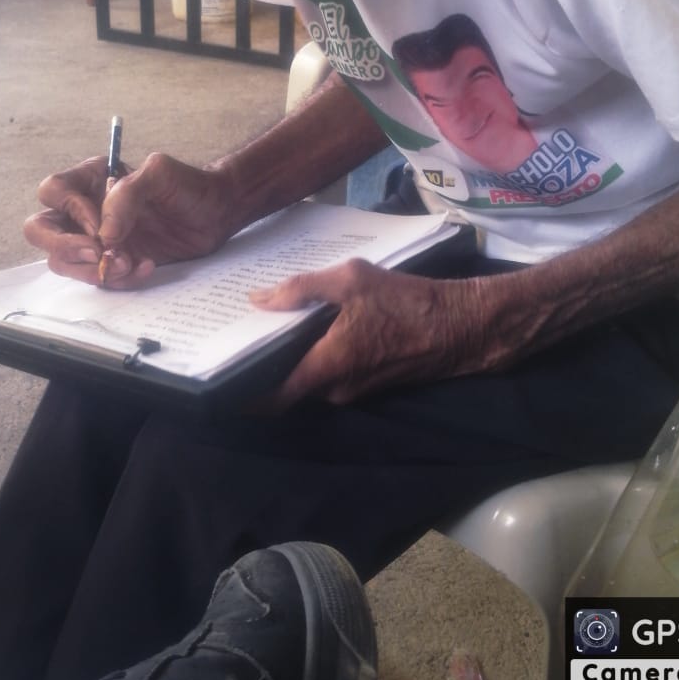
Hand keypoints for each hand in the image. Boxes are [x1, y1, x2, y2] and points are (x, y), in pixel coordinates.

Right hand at [22, 152, 237, 285]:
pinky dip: (119, 279)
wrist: (215, 213)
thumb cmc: (188, 186)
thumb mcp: (160, 174)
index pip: (53, 192)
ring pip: (64, 262)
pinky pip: (98, 279)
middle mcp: (84, 210)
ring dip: (93, 269)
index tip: (102, 227)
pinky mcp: (112, 262)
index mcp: (89, 180)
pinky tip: (146, 266)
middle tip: (99, 254)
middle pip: (40, 230)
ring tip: (130, 263)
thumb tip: (103, 235)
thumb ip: (127, 194)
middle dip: (65, 247)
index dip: (72, 212)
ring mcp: (95, 239)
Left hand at [250, 260, 505, 407]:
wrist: (460, 326)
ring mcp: (353, 390)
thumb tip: (257, 300)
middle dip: (264, 366)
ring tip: (269, 326)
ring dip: (291, 358)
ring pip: (309, 379)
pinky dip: (315, 356)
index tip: (217, 379)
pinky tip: (309, 327)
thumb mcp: (351, 280)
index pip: (270, 399)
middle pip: (286, 386)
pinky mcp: (368, 383)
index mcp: (325, 368)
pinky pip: (330, 374)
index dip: (241, 394)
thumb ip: (300, 289)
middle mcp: (335, 389)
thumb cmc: (406, 302)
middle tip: (239, 337)